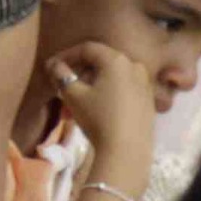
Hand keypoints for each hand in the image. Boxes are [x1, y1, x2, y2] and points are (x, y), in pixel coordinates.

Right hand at [43, 42, 153, 165]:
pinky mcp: (148, 102)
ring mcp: (145, 84)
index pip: (87, 49)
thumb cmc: (98, 118)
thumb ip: (62, 76)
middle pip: (101, 63)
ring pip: (112, 78)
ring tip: (75, 105)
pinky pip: (124, 90)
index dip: (66, 56)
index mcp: (117, 60)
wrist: (127, 151)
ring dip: (92, 86)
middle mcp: (134, 67)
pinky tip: (96, 110)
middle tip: (62, 88)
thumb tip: (54, 65)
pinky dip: (107, 94)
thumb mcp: (74, 96)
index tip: (52, 67)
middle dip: (79, 74)